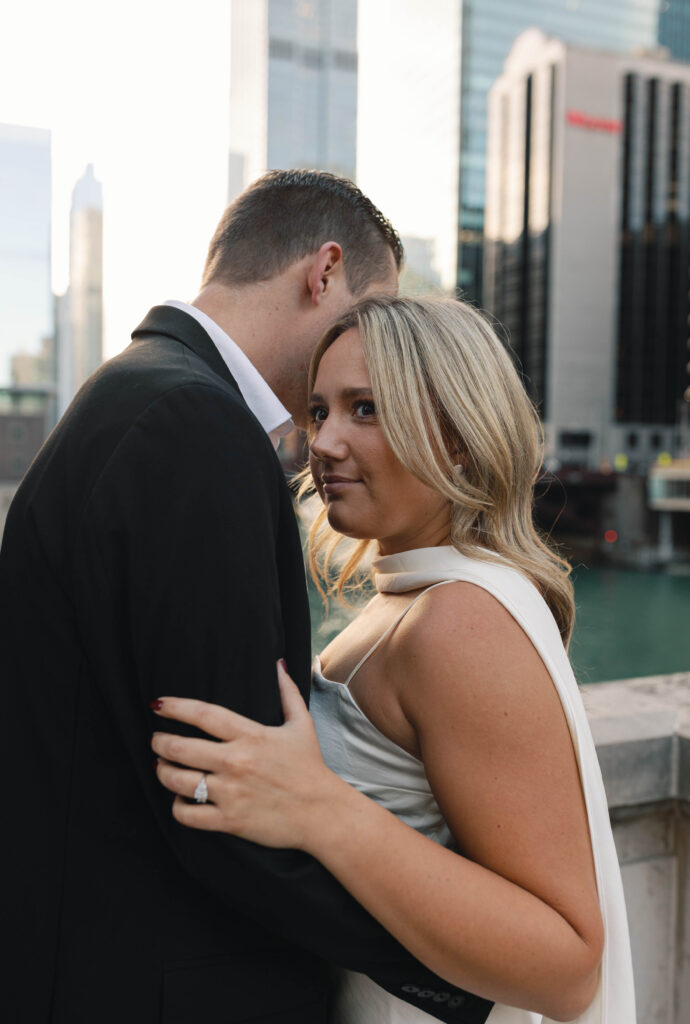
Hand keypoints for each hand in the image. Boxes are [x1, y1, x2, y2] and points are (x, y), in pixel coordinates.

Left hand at [151, 660, 340, 849]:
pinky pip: (188, 814)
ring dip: (162, 772)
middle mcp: (237, 762)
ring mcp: (231, 793)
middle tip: (156, 739)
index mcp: (251, 735)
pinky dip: (177, 807)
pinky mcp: (230, 821)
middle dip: (160, 742)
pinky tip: (180, 799)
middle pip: (181, 748)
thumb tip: (277, 663)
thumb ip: (287, 692)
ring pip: (178, 781)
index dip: (176, 707)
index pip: (204, 715)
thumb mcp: (302, 724)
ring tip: (161, 766)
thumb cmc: (310, 767)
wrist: (322, 813)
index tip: (157, 704)